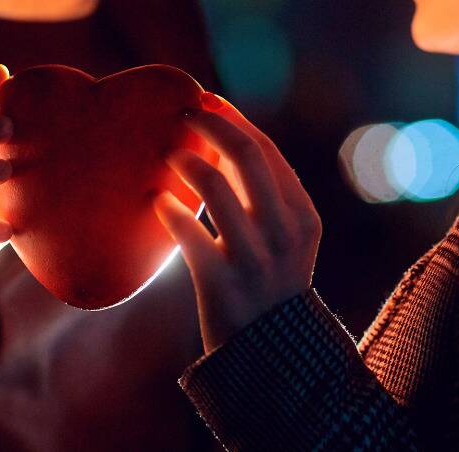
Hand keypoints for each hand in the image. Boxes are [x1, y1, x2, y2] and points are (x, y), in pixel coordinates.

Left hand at [154, 94, 321, 353]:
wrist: (271, 356)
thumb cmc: (269, 285)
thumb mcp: (285, 240)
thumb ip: (265, 196)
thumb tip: (224, 140)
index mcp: (302, 216)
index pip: (267, 150)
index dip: (232, 119)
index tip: (205, 102)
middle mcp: (284, 233)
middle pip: (246, 155)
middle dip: (209, 124)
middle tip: (182, 113)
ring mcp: (254, 259)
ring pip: (214, 188)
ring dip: (185, 162)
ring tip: (166, 157)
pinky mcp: (222, 285)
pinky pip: (188, 235)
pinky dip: (168, 211)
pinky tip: (156, 203)